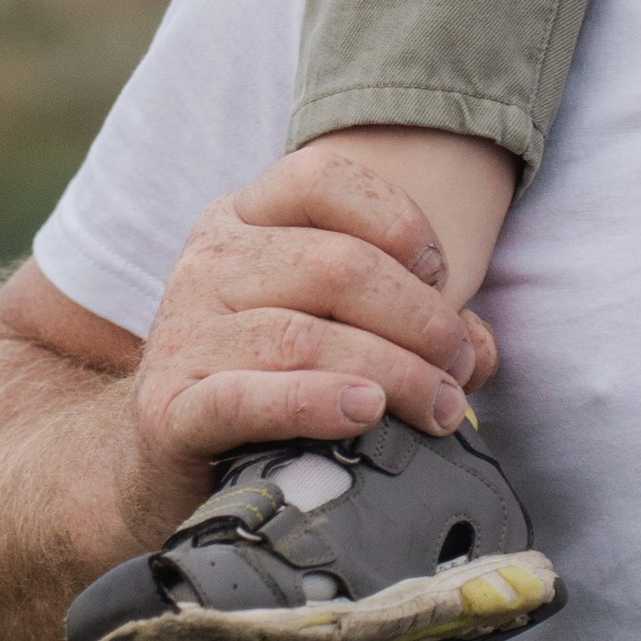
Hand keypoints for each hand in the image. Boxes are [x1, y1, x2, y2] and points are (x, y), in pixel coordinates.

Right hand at [114, 139, 498, 550]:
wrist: (160, 461)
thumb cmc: (271, 381)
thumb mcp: (335, 327)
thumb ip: (413, 325)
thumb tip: (480, 351)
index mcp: (244, 219)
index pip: (323, 179)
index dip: (399, 222)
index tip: (443, 278)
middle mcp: (207, 263)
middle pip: (335, 265)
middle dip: (419, 318)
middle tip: (460, 365)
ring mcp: (183, 334)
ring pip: (304, 337)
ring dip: (393, 373)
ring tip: (440, 408)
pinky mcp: (169, 409)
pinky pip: (246, 396)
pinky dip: (314, 403)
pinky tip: (364, 414)